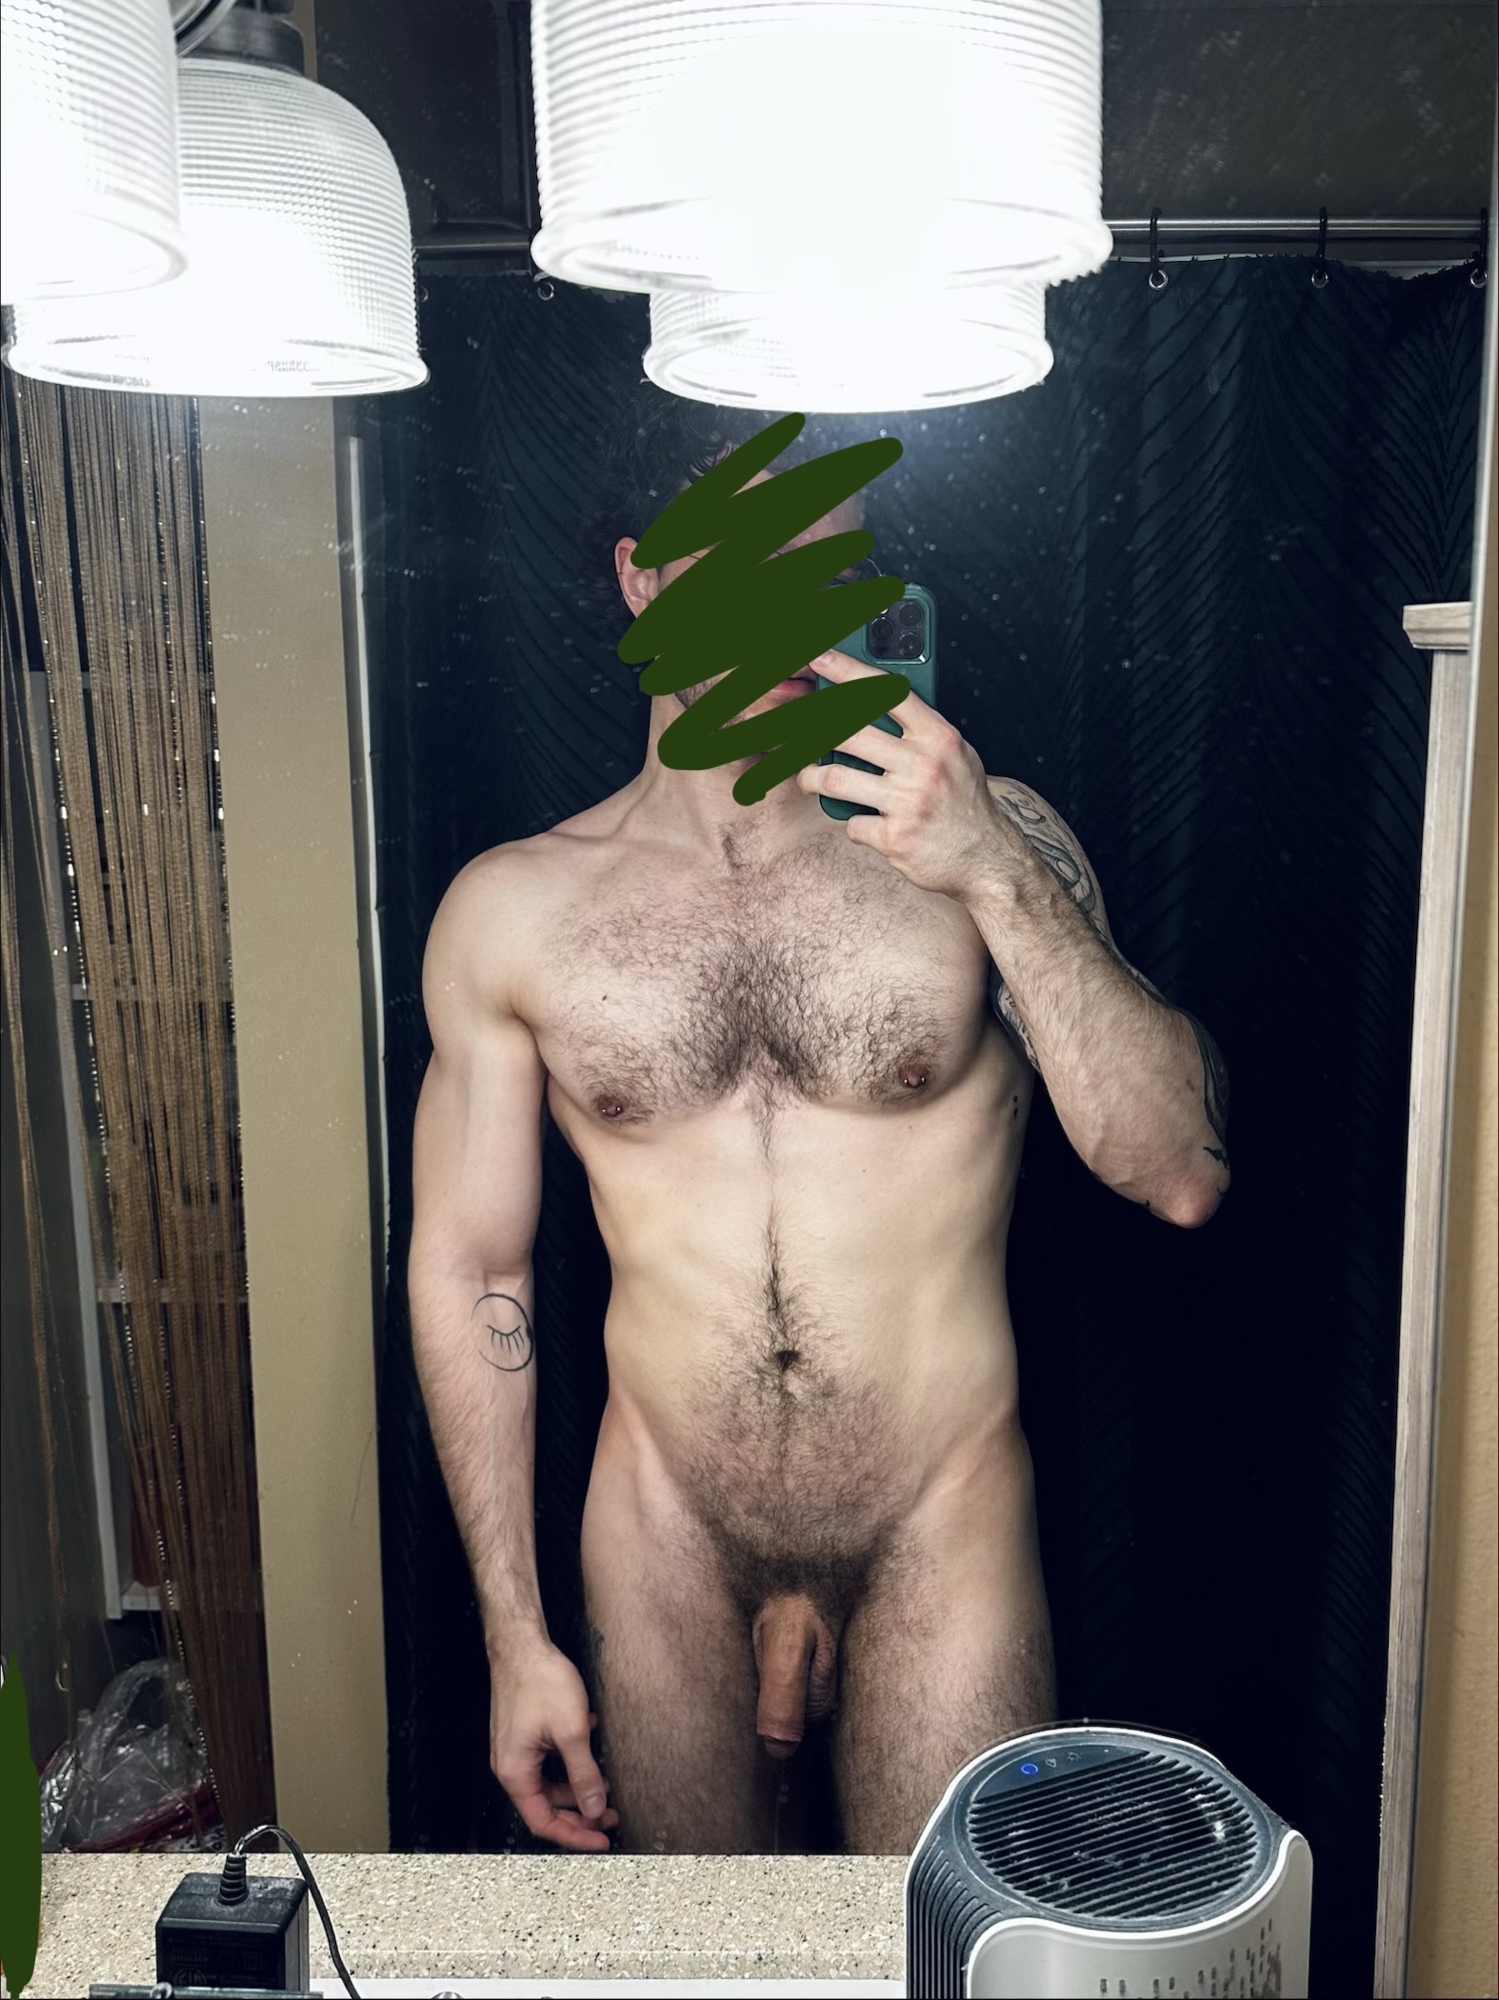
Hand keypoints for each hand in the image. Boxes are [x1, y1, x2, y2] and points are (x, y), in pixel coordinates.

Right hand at [488, 1635, 618, 1850]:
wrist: (522, 1643)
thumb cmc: (540, 1681)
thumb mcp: (571, 1732)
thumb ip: (584, 1775)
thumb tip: (594, 1810)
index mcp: (516, 1773)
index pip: (544, 1822)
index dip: (575, 1835)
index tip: (601, 1840)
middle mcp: (512, 1766)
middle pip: (547, 1805)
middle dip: (580, 1812)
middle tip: (611, 1815)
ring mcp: (517, 1749)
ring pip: (551, 1782)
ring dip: (578, 1785)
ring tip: (606, 1783)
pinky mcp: (524, 1734)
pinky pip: (549, 1760)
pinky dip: (570, 1761)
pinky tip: (592, 1746)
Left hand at [795, 649, 1007, 901]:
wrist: (987, 860)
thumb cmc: (965, 803)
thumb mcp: (956, 754)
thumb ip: (920, 729)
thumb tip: (870, 701)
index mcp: (939, 737)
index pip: (886, 691)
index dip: (847, 670)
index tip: (817, 657)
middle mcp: (923, 766)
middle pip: (849, 733)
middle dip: (812, 731)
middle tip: (796, 733)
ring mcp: (907, 803)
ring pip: (835, 779)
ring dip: (811, 778)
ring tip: (809, 778)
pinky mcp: (894, 838)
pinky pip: (851, 823)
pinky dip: (853, 824)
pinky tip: (866, 822)